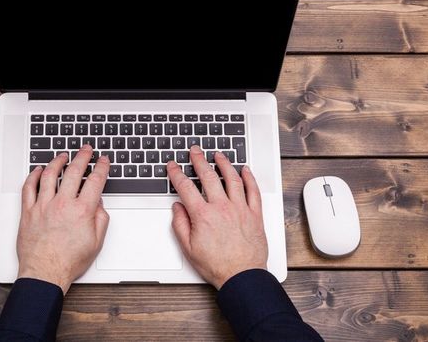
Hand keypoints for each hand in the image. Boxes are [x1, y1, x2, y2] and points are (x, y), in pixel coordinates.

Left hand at [16, 145, 110, 293]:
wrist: (45, 272)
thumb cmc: (68, 261)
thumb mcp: (96, 242)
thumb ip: (100, 219)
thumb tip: (98, 204)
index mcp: (82, 211)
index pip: (95, 181)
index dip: (101, 167)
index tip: (103, 161)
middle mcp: (62, 204)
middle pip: (74, 171)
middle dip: (82, 156)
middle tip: (86, 149)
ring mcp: (43, 206)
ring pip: (50, 174)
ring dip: (58, 161)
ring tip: (63, 155)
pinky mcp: (28, 211)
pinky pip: (29, 187)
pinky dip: (33, 175)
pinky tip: (38, 170)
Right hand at [168, 147, 267, 288]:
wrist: (242, 276)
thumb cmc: (217, 265)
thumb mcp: (188, 247)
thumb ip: (180, 224)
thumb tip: (178, 208)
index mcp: (203, 215)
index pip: (185, 187)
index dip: (176, 173)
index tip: (173, 166)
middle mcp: (222, 208)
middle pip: (208, 176)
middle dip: (199, 160)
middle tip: (195, 151)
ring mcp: (240, 209)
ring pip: (232, 179)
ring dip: (224, 164)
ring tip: (218, 155)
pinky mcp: (255, 214)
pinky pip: (253, 191)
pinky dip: (249, 178)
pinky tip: (245, 170)